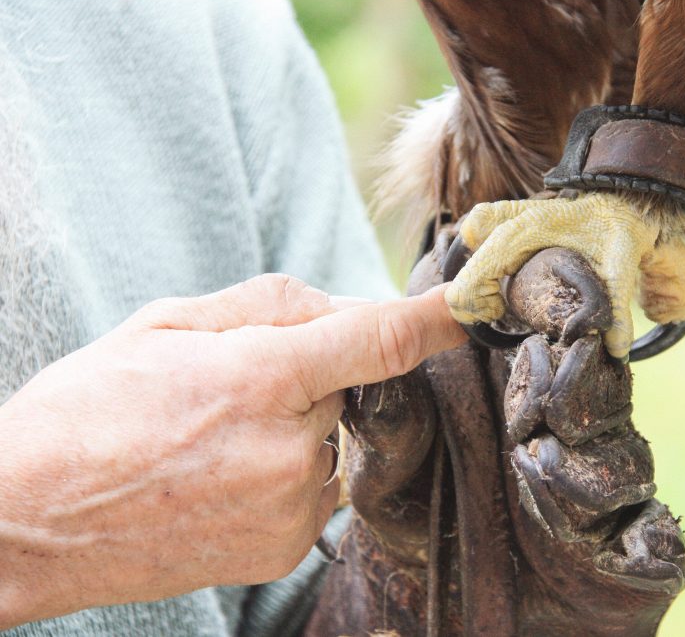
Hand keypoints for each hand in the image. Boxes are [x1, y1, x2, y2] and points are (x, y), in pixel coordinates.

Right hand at [0, 274, 464, 628]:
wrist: (26, 524)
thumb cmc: (85, 413)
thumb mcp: (164, 325)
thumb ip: (267, 304)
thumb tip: (340, 307)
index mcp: (261, 378)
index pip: (380, 341)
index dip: (434, 320)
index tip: (471, 306)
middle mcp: (291, 449)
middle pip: (350, 385)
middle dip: (315, 370)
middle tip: (236, 379)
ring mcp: (292, 508)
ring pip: (333, 439)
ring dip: (300, 425)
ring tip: (214, 437)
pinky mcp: (285, 549)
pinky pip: (316, 488)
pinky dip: (288, 470)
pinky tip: (222, 475)